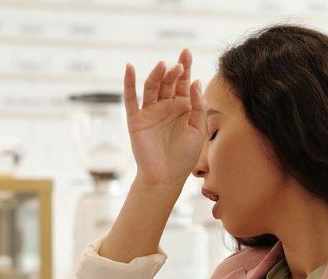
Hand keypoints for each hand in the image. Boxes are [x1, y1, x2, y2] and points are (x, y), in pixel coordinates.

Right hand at [124, 49, 206, 189]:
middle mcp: (165, 106)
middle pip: (168, 83)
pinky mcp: (136, 120)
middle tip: (179, 64)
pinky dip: (129, 83)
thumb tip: (196, 82)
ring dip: (157, 76)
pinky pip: (131, 99)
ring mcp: (150, 112)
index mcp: (182, 108)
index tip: (187, 53)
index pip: (183, 83)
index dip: (185, 68)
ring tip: (164, 66)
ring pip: (151, 88)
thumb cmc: (184, 157)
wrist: (166, 177)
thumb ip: (198, 107)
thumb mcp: (198, 130)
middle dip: (174, 72)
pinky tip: (130, 68)